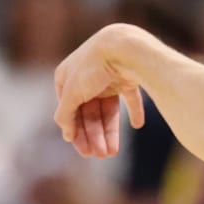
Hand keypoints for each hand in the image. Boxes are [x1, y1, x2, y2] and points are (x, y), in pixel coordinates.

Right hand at [54, 25, 147, 158]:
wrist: (124, 47)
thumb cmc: (93, 67)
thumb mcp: (73, 92)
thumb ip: (66, 114)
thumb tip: (66, 134)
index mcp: (67, 78)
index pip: (70, 110)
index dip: (77, 132)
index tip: (85, 152)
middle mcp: (86, 77)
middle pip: (90, 113)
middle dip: (95, 136)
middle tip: (102, 155)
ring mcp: (107, 77)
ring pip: (108, 110)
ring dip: (110, 131)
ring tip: (113, 151)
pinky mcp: (127, 77)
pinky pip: (131, 98)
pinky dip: (135, 111)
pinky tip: (138, 124)